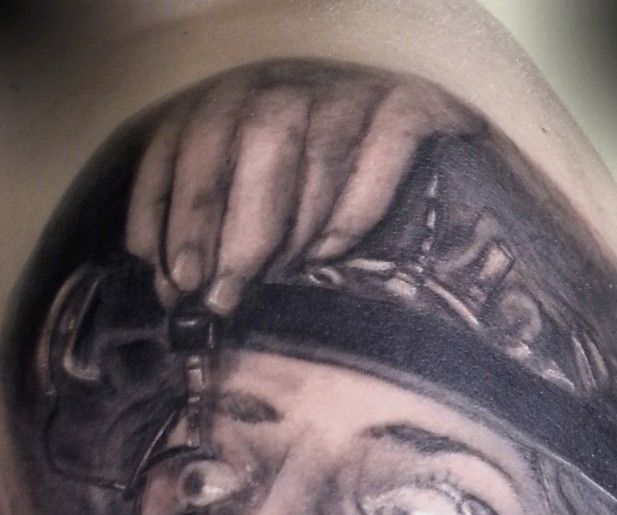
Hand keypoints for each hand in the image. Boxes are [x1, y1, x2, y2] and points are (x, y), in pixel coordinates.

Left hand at [125, 60, 479, 312]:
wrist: (411, 155)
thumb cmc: (302, 194)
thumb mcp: (238, 202)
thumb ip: (202, 230)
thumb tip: (175, 286)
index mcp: (232, 99)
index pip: (190, 135)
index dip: (179, 208)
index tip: (180, 276)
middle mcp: (287, 84)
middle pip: (254, 138)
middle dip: (233, 230)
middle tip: (224, 296)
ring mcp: (349, 94)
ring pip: (320, 152)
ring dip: (294, 230)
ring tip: (278, 279)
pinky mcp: (406, 111)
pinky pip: (382, 156)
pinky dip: (352, 213)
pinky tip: (328, 256)